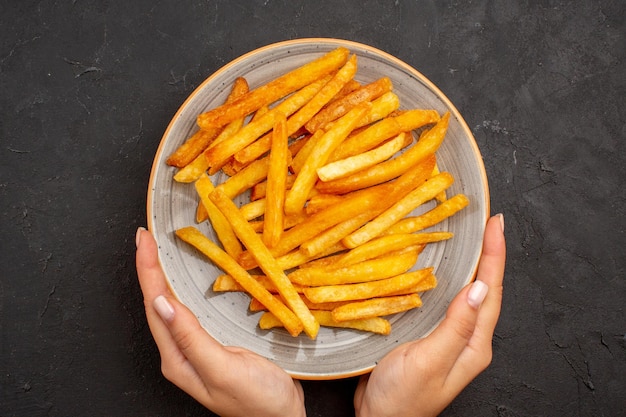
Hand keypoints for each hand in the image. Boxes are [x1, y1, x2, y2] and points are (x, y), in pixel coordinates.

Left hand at [135, 228, 305, 416]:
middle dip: (151, 267)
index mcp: (177, 358)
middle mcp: (182, 352)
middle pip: (160, 301)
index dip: (147, 269)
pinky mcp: (217, 342)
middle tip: (149, 236)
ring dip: (168, 274)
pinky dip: (191, 286)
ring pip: (177, 303)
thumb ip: (191, 338)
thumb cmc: (258, 401)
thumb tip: (161, 303)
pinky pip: (197, 308)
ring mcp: (199, 347)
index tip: (144, 239)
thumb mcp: (223, 369)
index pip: (155, 305)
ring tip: (162, 249)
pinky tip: (195, 276)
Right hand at [354, 214, 505, 416]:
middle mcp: (466, 340)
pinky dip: (446, 280)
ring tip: (470, 238)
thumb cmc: (403, 398)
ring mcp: (448, 339)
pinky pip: (444, 301)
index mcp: (473, 345)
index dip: (495, 255)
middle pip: (483, 289)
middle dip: (488, 254)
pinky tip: (438, 269)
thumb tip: (479, 288)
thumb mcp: (430, 361)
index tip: (496, 223)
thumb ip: (456, 326)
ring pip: (464, 294)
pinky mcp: (428, 337)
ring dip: (470, 264)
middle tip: (487, 223)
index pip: (490, 291)